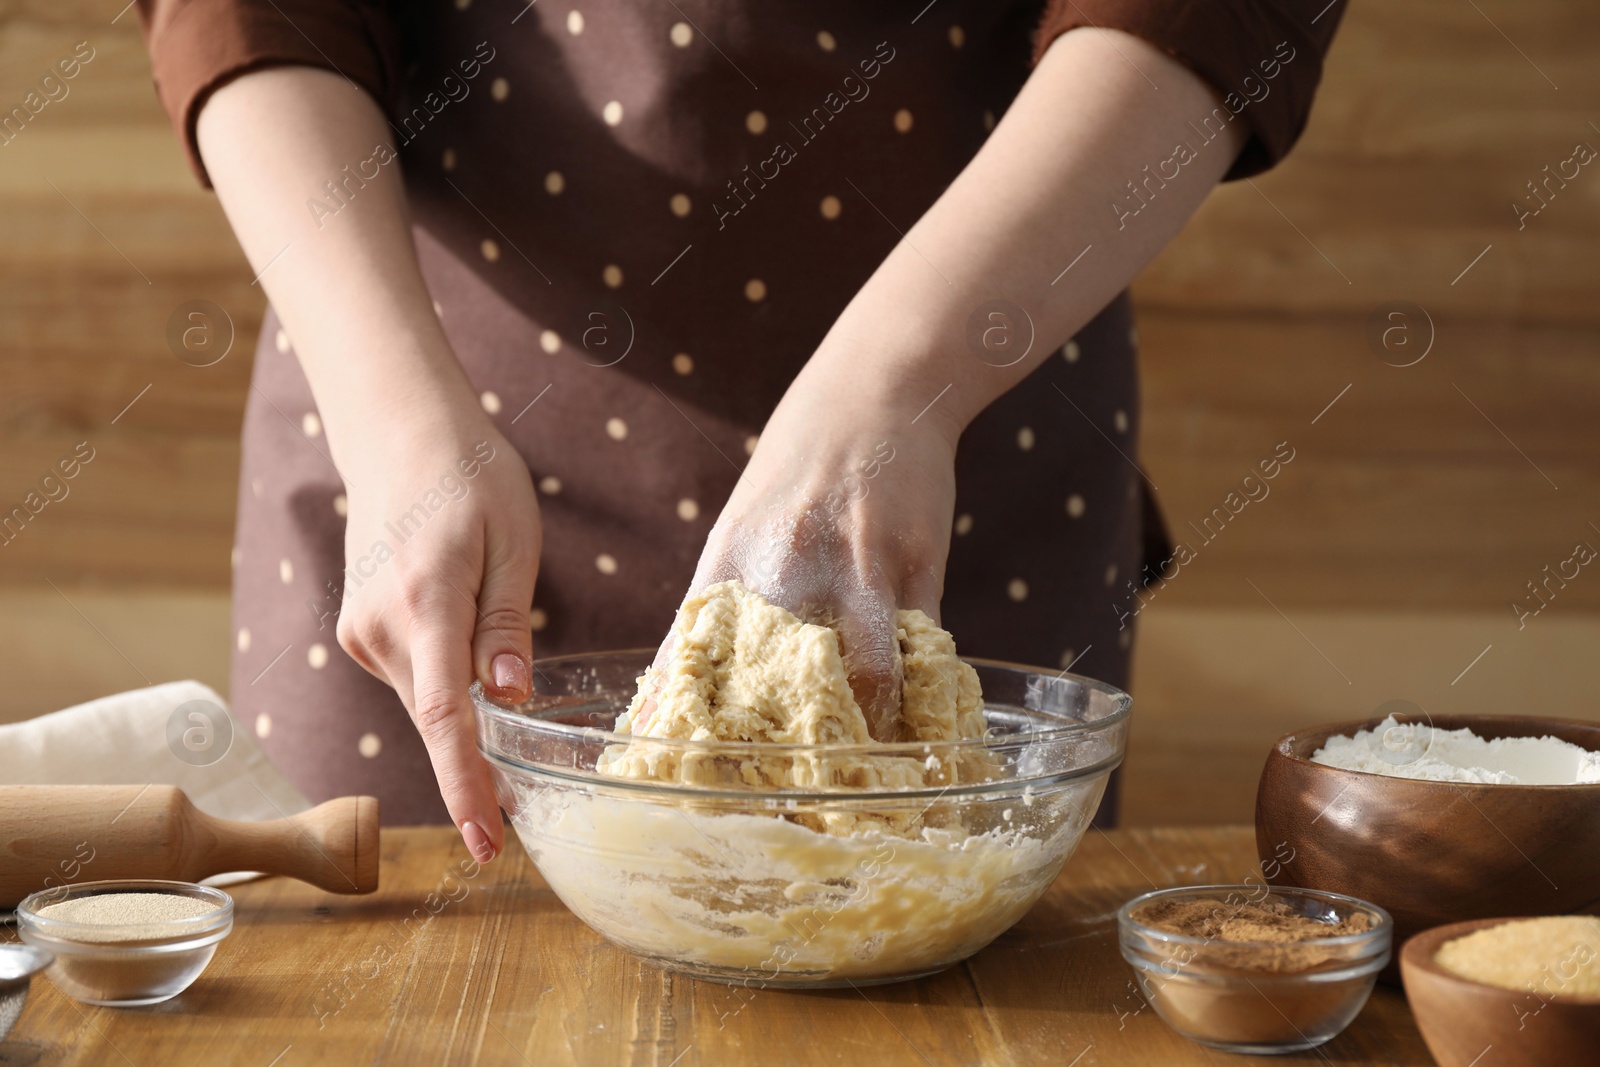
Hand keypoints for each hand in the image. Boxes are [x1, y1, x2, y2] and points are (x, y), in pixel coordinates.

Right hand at [334, 403, 539, 863]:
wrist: (401, 435)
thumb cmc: (472, 477)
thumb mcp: (514, 542)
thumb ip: (507, 624)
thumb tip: (508, 697)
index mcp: (425, 603)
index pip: (443, 716)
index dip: (465, 784)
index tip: (486, 840)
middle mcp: (378, 626)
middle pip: (438, 717)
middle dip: (478, 760)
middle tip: (521, 801)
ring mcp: (360, 631)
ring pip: (425, 698)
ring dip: (463, 705)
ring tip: (492, 638)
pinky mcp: (358, 630)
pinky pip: (412, 676)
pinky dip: (442, 681)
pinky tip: (464, 634)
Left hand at [668, 365, 957, 739]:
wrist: (875, 390)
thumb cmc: (801, 464)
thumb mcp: (745, 525)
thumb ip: (730, 596)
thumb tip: (694, 674)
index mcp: (731, 558)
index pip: (690, 656)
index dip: (676, 719)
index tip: (663, 768)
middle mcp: (788, 568)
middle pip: (775, 684)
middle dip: (773, 748)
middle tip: (771, 795)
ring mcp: (857, 567)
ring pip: (863, 679)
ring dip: (861, 733)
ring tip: (857, 776)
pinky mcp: (916, 565)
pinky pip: (916, 652)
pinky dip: (911, 696)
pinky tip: (909, 728)